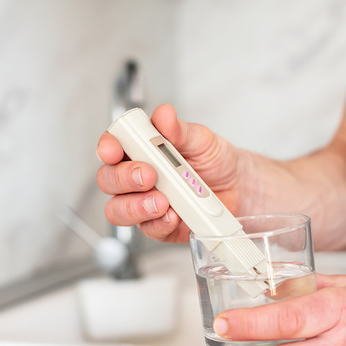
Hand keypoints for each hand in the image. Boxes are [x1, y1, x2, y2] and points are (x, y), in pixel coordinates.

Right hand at [96, 104, 245, 242]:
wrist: (238, 187)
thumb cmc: (213, 160)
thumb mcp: (201, 139)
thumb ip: (180, 129)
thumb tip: (164, 116)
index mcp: (140, 150)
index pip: (111, 147)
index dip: (107, 148)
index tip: (114, 150)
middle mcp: (135, 177)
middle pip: (108, 180)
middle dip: (124, 178)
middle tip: (149, 175)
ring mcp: (143, 203)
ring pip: (118, 210)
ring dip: (136, 206)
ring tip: (162, 201)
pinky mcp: (158, 226)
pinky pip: (148, 229)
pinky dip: (160, 222)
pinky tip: (174, 215)